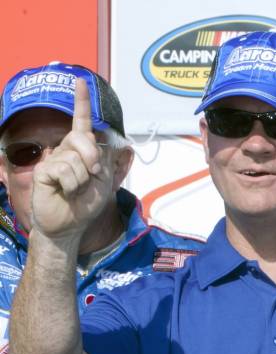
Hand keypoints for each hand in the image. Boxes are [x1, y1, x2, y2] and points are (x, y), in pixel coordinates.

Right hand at [30, 78, 111, 239]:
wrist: (70, 224)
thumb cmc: (87, 203)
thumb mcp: (104, 180)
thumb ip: (103, 159)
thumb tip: (100, 139)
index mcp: (81, 150)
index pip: (81, 122)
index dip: (81, 101)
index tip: (80, 80)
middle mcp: (66, 150)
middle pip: (82, 139)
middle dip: (92, 159)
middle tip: (91, 177)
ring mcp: (53, 159)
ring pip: (75, 159)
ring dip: (83, 180)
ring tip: (76, 190)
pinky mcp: (43, 170)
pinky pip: (64, 170)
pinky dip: (72, 185)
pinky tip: (65, 192)